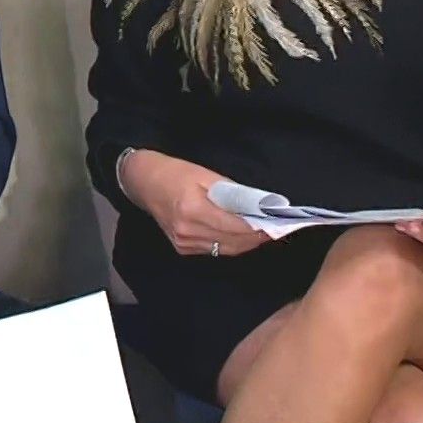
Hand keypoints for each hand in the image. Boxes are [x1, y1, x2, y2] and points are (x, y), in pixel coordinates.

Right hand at [119, 149, 268, 258]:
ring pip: (226, 249)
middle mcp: (188, 231)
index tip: (278, 223)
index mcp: (193, 209)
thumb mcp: (205, 175)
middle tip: (278, 229)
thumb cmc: (174, 172)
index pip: (234, 225)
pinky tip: (244, 236)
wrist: (144, 183)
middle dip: (257, 237)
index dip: (258, 227)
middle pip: (233, 241)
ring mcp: (184, 243)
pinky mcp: (183, 248)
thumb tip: (258, 205)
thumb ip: (232, 192)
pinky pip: (216, 250)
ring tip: (265, 233)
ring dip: (247, 242)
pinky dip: (232, 244)